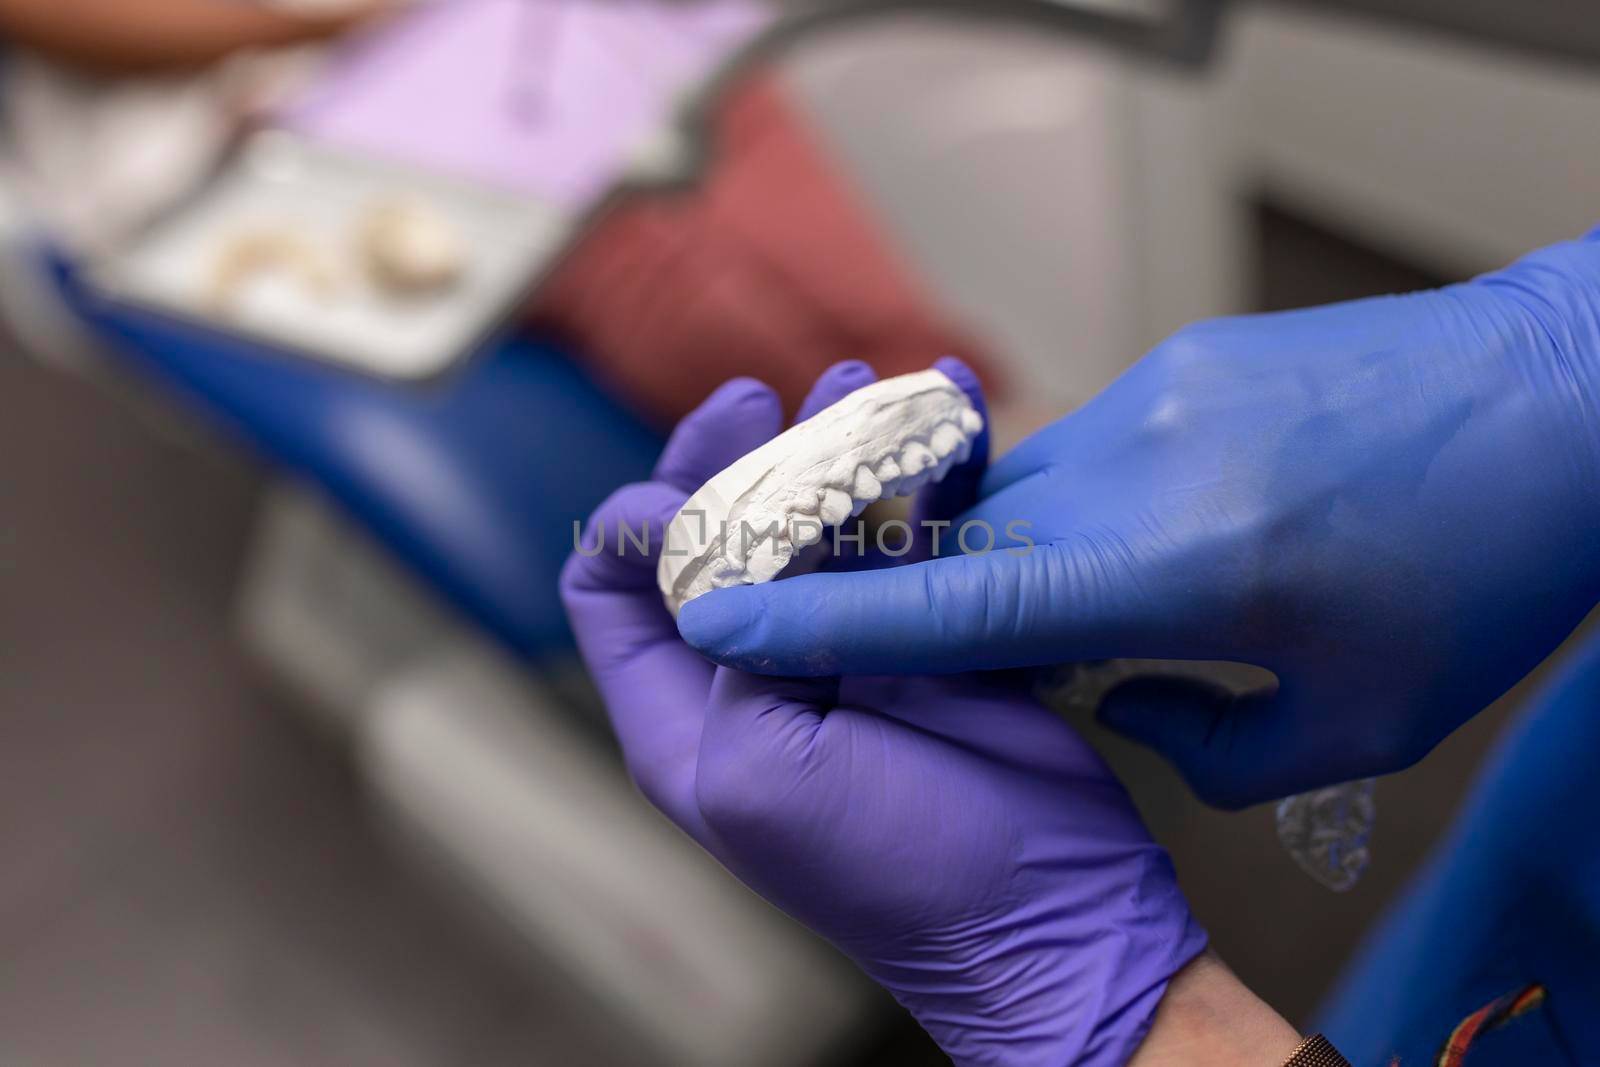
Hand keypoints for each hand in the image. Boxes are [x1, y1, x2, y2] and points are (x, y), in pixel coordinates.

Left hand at [561, 362, 1205, 1066]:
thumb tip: (698, 534)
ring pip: (814, 515)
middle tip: (766, 401)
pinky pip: (908, 527)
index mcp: (686, 712)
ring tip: (865, 388)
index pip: (613, 588)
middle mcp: (757, 664)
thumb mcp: (761, 772)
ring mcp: (847, 636)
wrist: (1050, 904)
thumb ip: (721, 650)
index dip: (637, 522)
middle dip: (735, 457)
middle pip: (713, 531)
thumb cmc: (894, 866)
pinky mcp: (930, 619)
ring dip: (831, 444)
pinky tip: (939, 418)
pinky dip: (918, 472)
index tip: (693, 489)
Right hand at [678, 232, 1599, 807]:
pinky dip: (1086, 510)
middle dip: (929, 599)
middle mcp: (1141, 467)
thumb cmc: (1485, 565)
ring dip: (1022, 556)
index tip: (725, 618)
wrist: (1571, 394)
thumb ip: (1209, 744)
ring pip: (1019, 493)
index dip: (824, 617)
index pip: (954, 599)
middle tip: (952, 658)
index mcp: (1179, 566)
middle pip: (964, 539)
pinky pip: (1083, 452)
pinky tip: (1181, 532)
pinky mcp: (1181, 364)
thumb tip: (1126, 704)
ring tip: (1120, 600)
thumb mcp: (1359, 721)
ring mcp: (1156, 398)